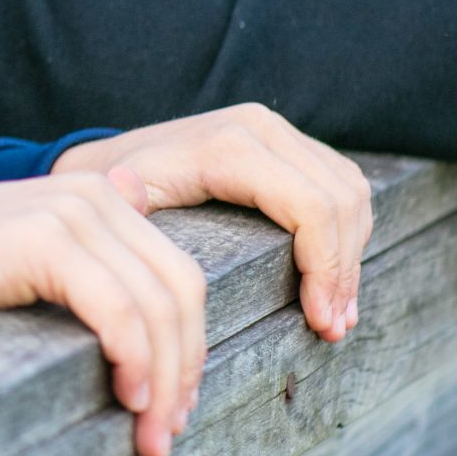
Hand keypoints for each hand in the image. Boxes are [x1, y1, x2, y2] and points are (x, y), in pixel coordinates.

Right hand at [0, 173, 208, 455]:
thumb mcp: (24, 267)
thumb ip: (86, 258)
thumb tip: (140, 241)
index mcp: (94, 195)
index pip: (179, 275)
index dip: (191, 346)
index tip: (175, 409)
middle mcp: (90, 192)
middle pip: (182, 289)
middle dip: (187, 367)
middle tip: (167, 434)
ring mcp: (67, 209)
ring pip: (158, 305)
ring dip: (165, 380)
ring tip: (150, 435)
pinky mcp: (42, 237)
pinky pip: (120, 309)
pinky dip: (135, 359)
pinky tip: (127, 398)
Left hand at [50, 102, 371, 343]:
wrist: (105, 163)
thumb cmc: (108, 192)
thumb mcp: (110, 199)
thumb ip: (122, 200)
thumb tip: (127, 190)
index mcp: (227, 144)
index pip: (310, 206)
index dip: (327, 268)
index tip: (321, 322)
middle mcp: (259, 127)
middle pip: (339, 202)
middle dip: (343, 272)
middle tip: (332, 329)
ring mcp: (277, 130)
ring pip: (351, 193)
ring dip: (351, 257)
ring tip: (335, 315)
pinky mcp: (287, 143)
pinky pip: (341, 184)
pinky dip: (347, 234)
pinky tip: (333, 279)